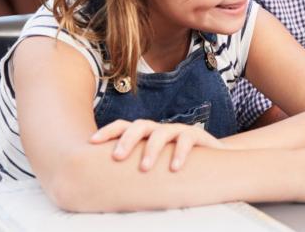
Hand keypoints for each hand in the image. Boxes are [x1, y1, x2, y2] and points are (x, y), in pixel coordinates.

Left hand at [90, 119, 224, 171]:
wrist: (212, 158)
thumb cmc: (174, 162)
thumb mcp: (153, 160)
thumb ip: (135, 163)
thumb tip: (103, 177)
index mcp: (145, 134)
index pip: (123, 126)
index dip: (108, 131)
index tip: (92, 142)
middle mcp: (159, 129)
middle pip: (139, 126)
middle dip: (126, 140)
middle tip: (117, 157)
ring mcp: (178, 131)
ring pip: (161, 133)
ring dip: (151, 150)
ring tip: (144, 168)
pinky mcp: (196, 135)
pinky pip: (186, 140)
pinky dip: (179, 153)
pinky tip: (173, 168)